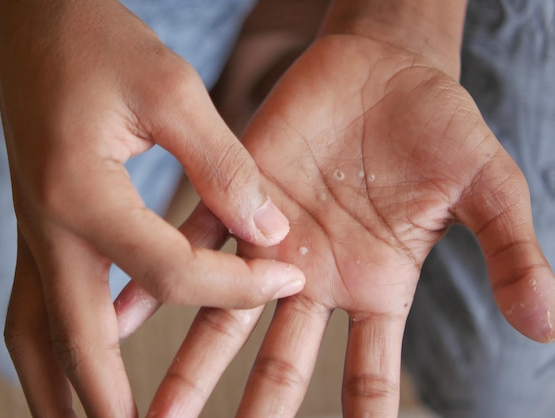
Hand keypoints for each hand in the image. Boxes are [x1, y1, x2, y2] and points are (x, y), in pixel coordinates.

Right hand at [0, 1, 304, 415]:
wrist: (39, 21)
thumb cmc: (103, 43)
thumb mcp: (172, 91)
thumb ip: (222, 165)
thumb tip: (268, 228)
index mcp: (82, 194)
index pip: (171, 272)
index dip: (238, 284)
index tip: (289, 278)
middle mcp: (47, 227)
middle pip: (79, 342)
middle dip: (114, 401)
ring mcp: (32, 232)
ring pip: (35, 339)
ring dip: (65, 393)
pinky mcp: (35, 225)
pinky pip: (32, 307)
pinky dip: (50, 350)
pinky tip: (76, 364)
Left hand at [149, 35, 554, 416]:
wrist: (386, 67)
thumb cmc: (440, 126)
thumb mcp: (488, 188)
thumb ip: (512, 253)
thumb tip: (548, 326)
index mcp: (378, 288)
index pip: (367, 377)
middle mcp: (318, 278)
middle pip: (279, 363)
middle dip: (250, 412)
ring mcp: (274, 241)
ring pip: (225, 315)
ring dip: (191, 366)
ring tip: (155, 413)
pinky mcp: (240, 197)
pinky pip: (193, 242)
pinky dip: (160, 278)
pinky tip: (123, 311)